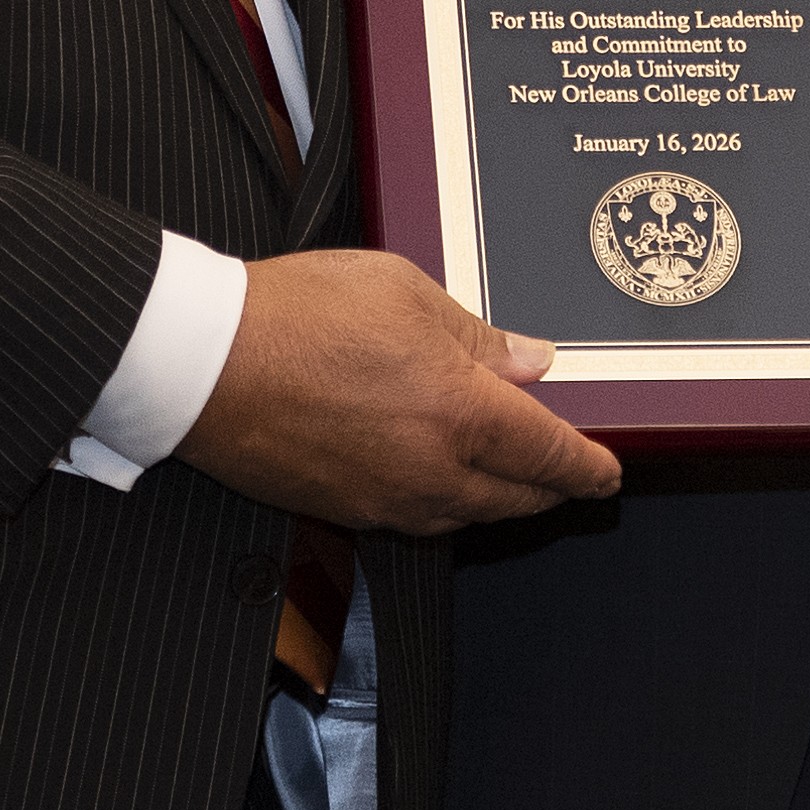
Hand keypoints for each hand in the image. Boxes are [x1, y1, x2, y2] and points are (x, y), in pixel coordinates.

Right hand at [173, 248, 620, 534]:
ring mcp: (386, 499)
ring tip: (504, 464)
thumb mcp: (404, 293)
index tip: (607, 471)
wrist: (202, 362)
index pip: (550, 456)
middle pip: (517, 499)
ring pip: (467, 515)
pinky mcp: (344, 511)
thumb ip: (477, 336)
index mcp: (460, 414)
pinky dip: (442, 500)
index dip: (588, 467)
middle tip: (566, 467)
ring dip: (496, 495)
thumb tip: (528, 363)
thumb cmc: (295, 315)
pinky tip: (434, 469)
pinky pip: (415, 517)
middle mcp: (431, 471)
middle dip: (550, 486)